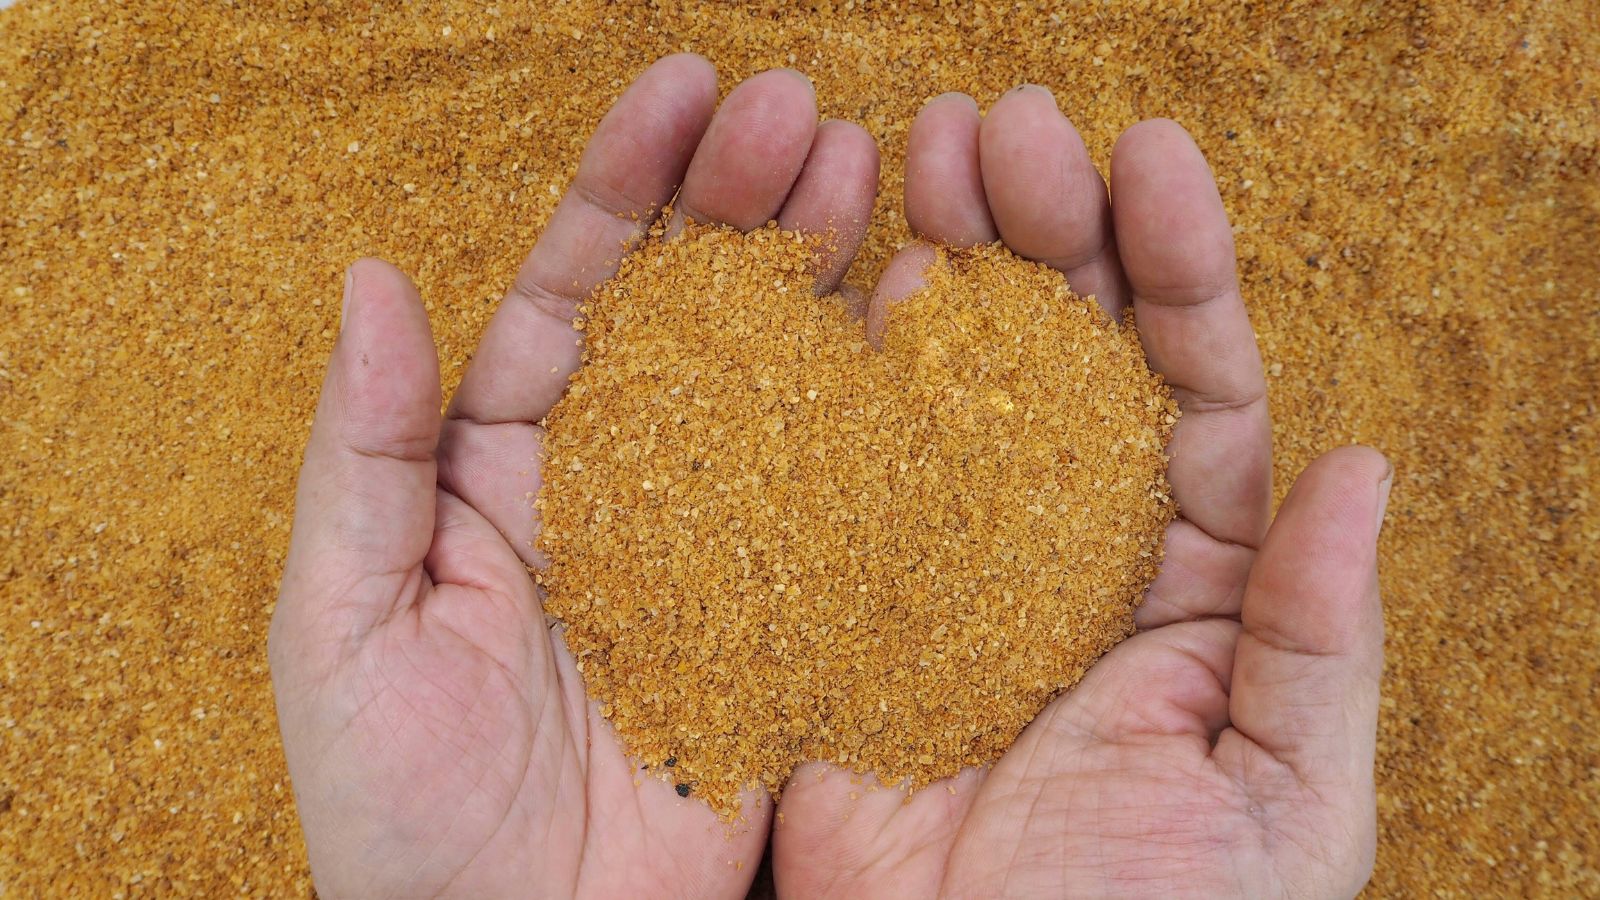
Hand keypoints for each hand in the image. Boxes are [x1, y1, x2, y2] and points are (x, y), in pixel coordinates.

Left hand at [268, 55, 878, 897]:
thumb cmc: (405, 819)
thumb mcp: (344, 627)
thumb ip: (364, 455)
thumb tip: (371, 281)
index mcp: (504, 472)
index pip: (568, 297)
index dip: (624, 192)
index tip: (682, 91)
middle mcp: (621, 489)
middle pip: (686, 316)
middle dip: (737, 204)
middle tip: (799, 112)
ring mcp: (719, 549)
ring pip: (775, 383)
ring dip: (816, 272)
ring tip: (867, 168)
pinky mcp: (793, 620)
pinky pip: (843, 503)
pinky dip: (882, 413)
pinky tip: (921, 324)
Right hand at [772, 88, 1390, 897]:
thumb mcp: (1282, 804)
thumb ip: (1316, 639)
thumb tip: (1358, 465)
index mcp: (1193, 587)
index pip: (1193, 392)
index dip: (1178, 268)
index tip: (1152, 155)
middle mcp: (1071, 554)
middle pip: (1066, 357)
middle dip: (1046, 227)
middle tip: (1006, 121)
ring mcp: (953, 569)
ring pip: (955, 386)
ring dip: (947, 258)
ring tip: (922, 144)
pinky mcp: (852, 605)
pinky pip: (851, 472)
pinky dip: (849, 373)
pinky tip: (851, 277)